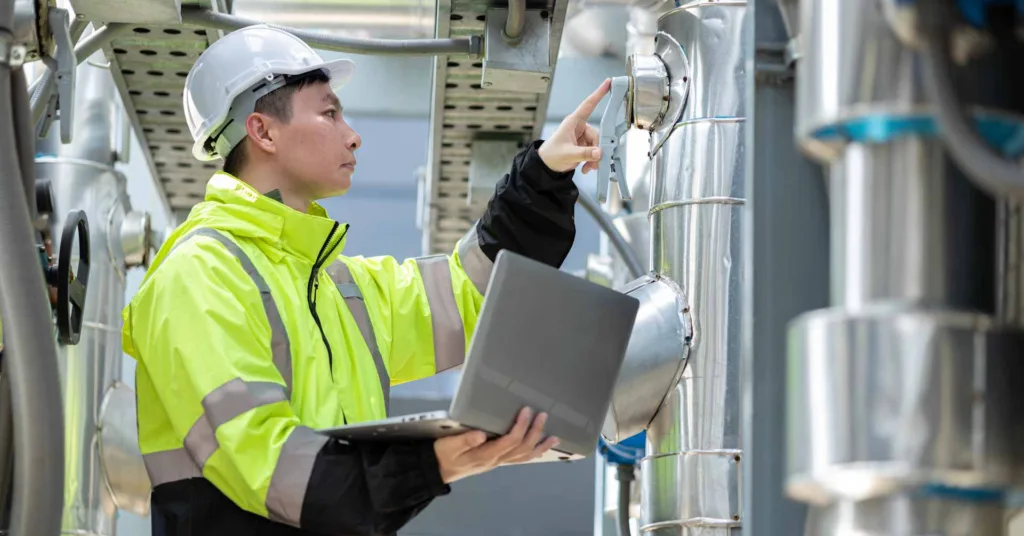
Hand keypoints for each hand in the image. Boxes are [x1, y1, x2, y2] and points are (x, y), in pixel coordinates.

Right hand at [433, 407, 558, 483]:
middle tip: (543, 415)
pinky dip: (532, 453)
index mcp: (485, 455)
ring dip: (540, 446)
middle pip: (521, 448)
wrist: (437, 469)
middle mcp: (495, 460)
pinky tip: (540, 449)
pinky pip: (519, 459)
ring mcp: (497, 463)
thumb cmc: (443, 454)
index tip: (526, 411)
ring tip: (554, 437)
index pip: (509, 441)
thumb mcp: (449, 446)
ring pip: (523, 456)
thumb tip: (481, 434)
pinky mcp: (497, 461)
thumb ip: (464, 440)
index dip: (520, 426)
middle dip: (534, 432)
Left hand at [537, 79, 610, 173]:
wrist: (546, 166)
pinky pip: (594, 152)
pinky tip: (586, 167)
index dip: (599, 93)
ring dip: (594, 158)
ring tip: (587, 166)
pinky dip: (592, 161)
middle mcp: (579, 127)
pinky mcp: (584, 146)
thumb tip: (599, 153)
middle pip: (597, 134)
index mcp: (573, 122)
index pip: (588, 105)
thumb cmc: (551, 154)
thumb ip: (584, 153)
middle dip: (597, 149)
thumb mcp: (568, 153)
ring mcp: (582, 137)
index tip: (608, 82)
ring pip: (597, 145)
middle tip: (595, 160)